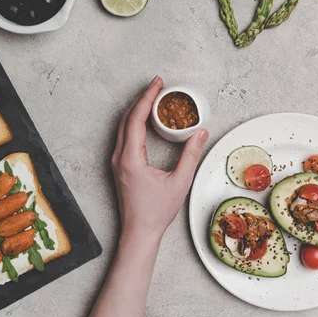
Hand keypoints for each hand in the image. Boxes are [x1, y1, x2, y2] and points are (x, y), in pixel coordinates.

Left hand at [111, 76, 208, 240]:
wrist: (139, 232)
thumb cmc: (155, 212)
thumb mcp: (179, 182)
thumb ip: (191, 155)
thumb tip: (201, 133)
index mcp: (130, 158)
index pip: (136, 119)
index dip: (147, 98)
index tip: (157, 84)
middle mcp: (119, 157)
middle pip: (126, 118)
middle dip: (142, 99)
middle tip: (158, 86)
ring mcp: (116, 162)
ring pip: (123, 126)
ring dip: (137, 109)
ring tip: (153, 98)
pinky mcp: (120, 166)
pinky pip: (124, 136)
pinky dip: (134, 122)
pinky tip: (146, 120)